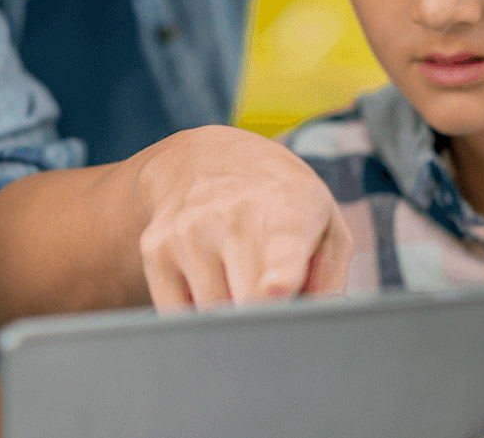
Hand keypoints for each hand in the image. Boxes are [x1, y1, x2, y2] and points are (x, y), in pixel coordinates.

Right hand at [129, 124, 354, 309]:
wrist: (205, 160)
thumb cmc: (280, 206)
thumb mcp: (324, 224)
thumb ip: (330, 278)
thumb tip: (316, 324)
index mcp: (288, 209)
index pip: (283, 246)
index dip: (280, 271)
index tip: (276, 288)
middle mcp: (233, 215)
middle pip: (246, 300)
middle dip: (264, 323)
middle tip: (275, 316)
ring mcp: (188, 231)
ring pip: (212, 313)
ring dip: (231, 319)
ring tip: (241, 285)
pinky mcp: (154, 248)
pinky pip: (175, 314)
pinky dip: (196, 317)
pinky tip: (210, 285)